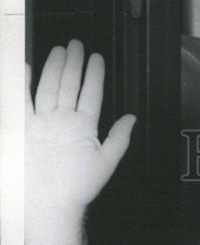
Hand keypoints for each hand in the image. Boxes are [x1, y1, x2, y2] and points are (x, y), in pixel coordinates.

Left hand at [25, 40, 135, 244]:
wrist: (52, 201)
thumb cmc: (79, 185)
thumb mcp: (107, 163)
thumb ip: (119, 137)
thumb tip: (130, 118)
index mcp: (84, 126)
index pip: (91, 93)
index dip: (95, 73)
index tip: (97, 57)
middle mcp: (62, 119)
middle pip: (69, 83)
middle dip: (74, 62)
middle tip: (77, 44)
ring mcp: (42, 121)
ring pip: (49, 86)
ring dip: (54, 66)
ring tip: (59, 50)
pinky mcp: (26, 127)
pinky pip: (24, 99)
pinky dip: (25, 81)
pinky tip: (28, 66)